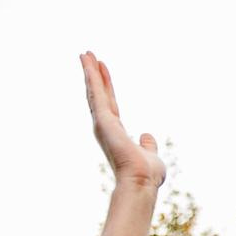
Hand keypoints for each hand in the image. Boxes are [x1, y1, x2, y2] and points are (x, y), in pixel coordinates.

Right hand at [80, 52, 163, 189]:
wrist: (140, 182)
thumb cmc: (146, 175)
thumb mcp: (151, 155)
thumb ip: (147, 145)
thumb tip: (147, 136)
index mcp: (116, 133)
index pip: (110, 105)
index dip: (106, 88)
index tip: (103, 71)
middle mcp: (106, 127)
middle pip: (98, 95)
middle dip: (93, 75)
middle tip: (87, 56)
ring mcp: (102, 123)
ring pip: (94, 91)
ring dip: (89, 71)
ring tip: (85, 53)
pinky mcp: (102, 120)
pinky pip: (96, 93)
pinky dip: (91, 76)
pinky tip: (88, 62)